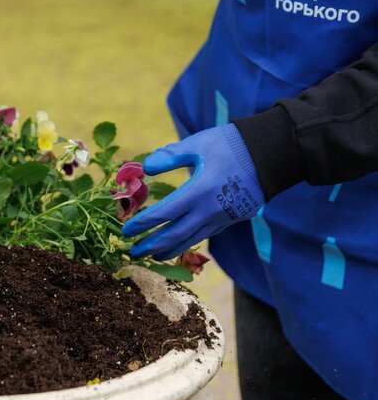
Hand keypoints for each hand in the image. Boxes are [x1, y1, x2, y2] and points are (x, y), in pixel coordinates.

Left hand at [121, 124, 264, 259]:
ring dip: (170, 249)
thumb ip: (171, 156)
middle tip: (133, 253)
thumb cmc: (231, 144)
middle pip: (175, 234)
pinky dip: (189, 242)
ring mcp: (223, 217)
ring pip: (192, 239)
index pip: (164, 213)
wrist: (272, 153)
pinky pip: (206, 234)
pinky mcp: (232, 218)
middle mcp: (211, 209)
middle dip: (152, 245)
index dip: (143, 224)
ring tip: (153, 256)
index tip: (126, 231)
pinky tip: (179, 244)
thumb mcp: (199, 143)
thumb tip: (146, 167)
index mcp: (200, 191)